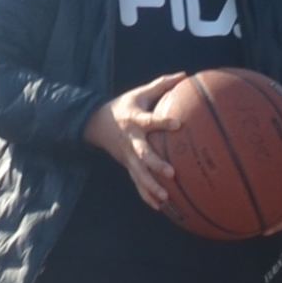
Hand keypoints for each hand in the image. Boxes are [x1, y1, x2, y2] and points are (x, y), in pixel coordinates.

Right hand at [83, 87, 185, 206]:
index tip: (178, 124)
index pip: (150, 121)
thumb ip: (162, 84)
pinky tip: (160, 208)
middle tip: (171, 173)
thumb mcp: (140, 93)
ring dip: (151, 187)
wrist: (96, 123)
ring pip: (138, 174)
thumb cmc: (124, 106)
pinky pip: (137, 183)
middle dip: (155, 165)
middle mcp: (131, 141)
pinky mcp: (127, 166)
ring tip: (166, 197)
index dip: (163, 122)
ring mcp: (128, 157)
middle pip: (142, 155)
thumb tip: (185, 74)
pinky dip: (147, 196)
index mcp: (135, 121)